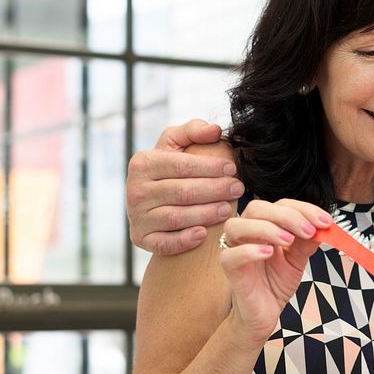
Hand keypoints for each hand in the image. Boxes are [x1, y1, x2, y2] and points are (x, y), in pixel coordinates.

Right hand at [126, 121, 243, 255]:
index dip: (210, 167)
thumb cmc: (171, 168)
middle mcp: (135, 190)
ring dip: (206, 214)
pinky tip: (204, 234)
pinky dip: (183, 240)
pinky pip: (163, 243)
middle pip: (182, 191)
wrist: (154, 200)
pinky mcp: (140, 238)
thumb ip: (194, 130)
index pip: (181, 165)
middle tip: (238, 189)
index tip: (232, 169)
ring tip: (228, 209)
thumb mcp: (177, 144)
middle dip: (214, 190)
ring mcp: (136, 216)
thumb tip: (214, 131)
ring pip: (176, 217)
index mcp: (142, 163)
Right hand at [219, 200, 333, 344]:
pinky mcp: (229, 270)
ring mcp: (234, 249)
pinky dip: (249, 251)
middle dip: (287, 216)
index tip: (325, 221)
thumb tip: (322, 227)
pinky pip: (230, 255)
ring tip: (289, 240)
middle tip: (309, 230)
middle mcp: (246, 232)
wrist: (265, 313)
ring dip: (266, 228)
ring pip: (237, 225)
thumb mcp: (298, 259)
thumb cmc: (276, 283)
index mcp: (264, 224)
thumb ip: (307, 242)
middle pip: (257, 209)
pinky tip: (268, 253)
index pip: (280, 205)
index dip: (303, 209)